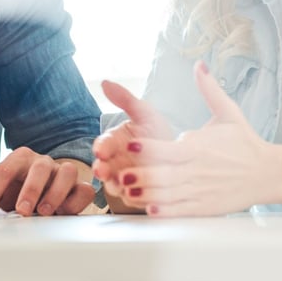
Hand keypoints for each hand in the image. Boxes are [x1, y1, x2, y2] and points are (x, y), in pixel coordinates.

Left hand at [0, 147, 94, 215]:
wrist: (39, 198)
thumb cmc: (15, 194)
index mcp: (20, 159)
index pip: (5, 169)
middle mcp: (43, 163)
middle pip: (40, 167)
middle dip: (31, 189)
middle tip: (22, 210)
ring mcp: (62, 173)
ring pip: (67, 172)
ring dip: (55, 193)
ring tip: (45, 212)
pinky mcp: (79, 188)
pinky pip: (85, 190)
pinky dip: (76, 201)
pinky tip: (64, 213)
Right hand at [91, 80, 175, 198]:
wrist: (180, 157)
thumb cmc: (159, 133)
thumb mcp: (145, 114)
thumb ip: (125, 99)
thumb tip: (104, 81)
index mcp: (114, 143)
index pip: (103, 144)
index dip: (102, 147)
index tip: (101, 149)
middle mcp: (115, 162)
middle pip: (103, 167)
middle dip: (101, 168)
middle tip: (102, 169)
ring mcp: (124, 180)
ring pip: (115, 185)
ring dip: (115, 185)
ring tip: (120, 185)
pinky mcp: (137, 196)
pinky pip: (133, 199)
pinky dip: (135, 198)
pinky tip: (141, 195)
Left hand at [117, 61, 271, 216]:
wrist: (269, 173)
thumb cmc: (245, 143)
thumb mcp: (229, 113)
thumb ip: (210, 91)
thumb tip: (200, 65)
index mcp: (199, 148)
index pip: (169, 148)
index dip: (149, 147)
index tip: (132, 143)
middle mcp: (197, 170)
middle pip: (164, 174)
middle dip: (142, 174)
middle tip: (121, 173)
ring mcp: (200, 191)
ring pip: (168, 195)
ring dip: (146, 193)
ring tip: (127, 191)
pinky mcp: (205, 207)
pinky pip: (181, 211)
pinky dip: (165, 211)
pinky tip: (150, 210)